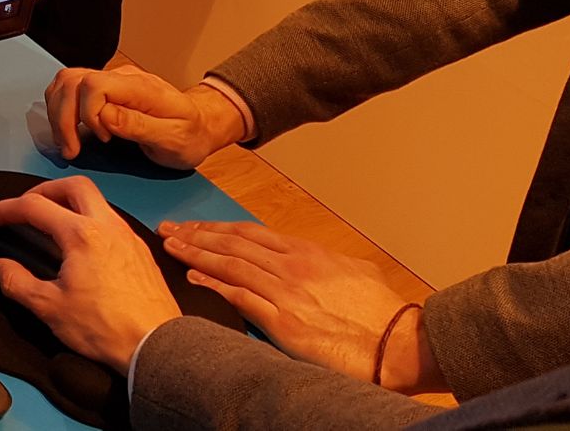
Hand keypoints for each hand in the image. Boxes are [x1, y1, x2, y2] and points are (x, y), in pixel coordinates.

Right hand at [0, 177, 180, 373]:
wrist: (157, 344)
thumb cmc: (106, 326)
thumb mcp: (49, 307)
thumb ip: (16, 282)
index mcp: (81, 235)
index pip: (34, 206)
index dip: (6, 209)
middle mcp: (107, 226)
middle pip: (73, 185)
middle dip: (44, 190)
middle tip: (26, 206)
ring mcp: (128, 236)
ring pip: (97, 201)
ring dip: (70, 202)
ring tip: (53, 223)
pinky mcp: (141, 251)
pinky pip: (112, 220)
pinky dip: (90, 219)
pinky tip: (83, 245)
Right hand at [43, 65, 244, 166]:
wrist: (201, 125)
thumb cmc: (191, 136)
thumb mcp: (174, 139)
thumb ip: (138, 125)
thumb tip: (104, 116)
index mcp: (140, 87)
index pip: (94, 84)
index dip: (88, 114)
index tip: (102, 140)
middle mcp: (122, 77)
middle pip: (73, 80)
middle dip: (63, 118)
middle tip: (72, 149)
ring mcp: (112, 80)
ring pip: (66, 82)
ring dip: (58, 114)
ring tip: (68, 142)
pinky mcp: (105, 88)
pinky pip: (71, 89)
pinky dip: (61, 110)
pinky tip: (70, 130)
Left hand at [159, 220, 443, 392]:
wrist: (401, 342)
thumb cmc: (383, 313)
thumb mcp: (355, 273)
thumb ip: (327, 264)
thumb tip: (316, 262)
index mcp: (307, 252)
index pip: (249, 234)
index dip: (217, 229)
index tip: (195, 227)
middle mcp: (291, 266)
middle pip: (231, 243)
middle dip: (196, 235)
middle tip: (168, 230)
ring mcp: (285, 291)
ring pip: (229, 264)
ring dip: (195, 254)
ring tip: (170, 247)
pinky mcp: (283, 320)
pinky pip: (239, 297)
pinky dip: (212, 285)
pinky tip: (192, 280)